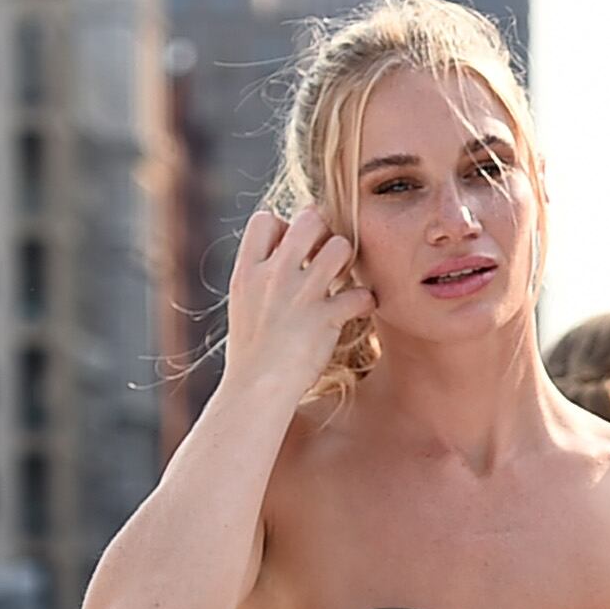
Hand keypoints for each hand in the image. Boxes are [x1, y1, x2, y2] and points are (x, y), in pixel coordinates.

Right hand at [225, 204, 376, 399]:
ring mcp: (300, 295)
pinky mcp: (325, 319)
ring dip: (347, 261)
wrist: (256, 389)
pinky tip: (358, 310)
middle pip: (309, 219)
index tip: (293, 250)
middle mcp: (274, 276)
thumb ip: (261, 274)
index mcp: (248, 270)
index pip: (266, 219)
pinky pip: (360, 293)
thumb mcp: (243, 302)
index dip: (285, 227)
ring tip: (342, 279)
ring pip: (340, 246)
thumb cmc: (252, 350)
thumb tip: (283, 250)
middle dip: (324, 231)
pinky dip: (366, 301)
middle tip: (325, 255)